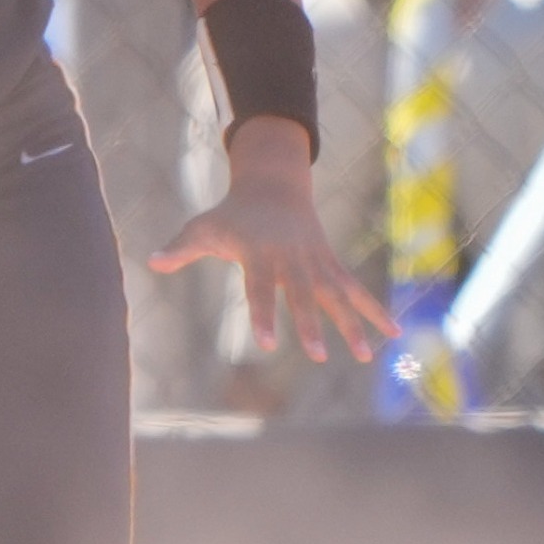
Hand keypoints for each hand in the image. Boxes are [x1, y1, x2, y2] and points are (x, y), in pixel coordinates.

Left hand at [146, 119, 396, 364]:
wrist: (273, 185)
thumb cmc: (232, 213)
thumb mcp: (204, 226)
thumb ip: (181, 248)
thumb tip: (151, 261)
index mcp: (260, 253)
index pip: (259, 289)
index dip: (261, 314)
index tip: (263, 343)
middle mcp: (291, 259)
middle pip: (302, 295)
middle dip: (310, 325)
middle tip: (317, 356)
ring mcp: (315, 261)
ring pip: (336, 295)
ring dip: (352, 324)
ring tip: (366, 357)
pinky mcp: (331, 264)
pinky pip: (354, 290)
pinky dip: (374, 310)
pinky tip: (392, 335)